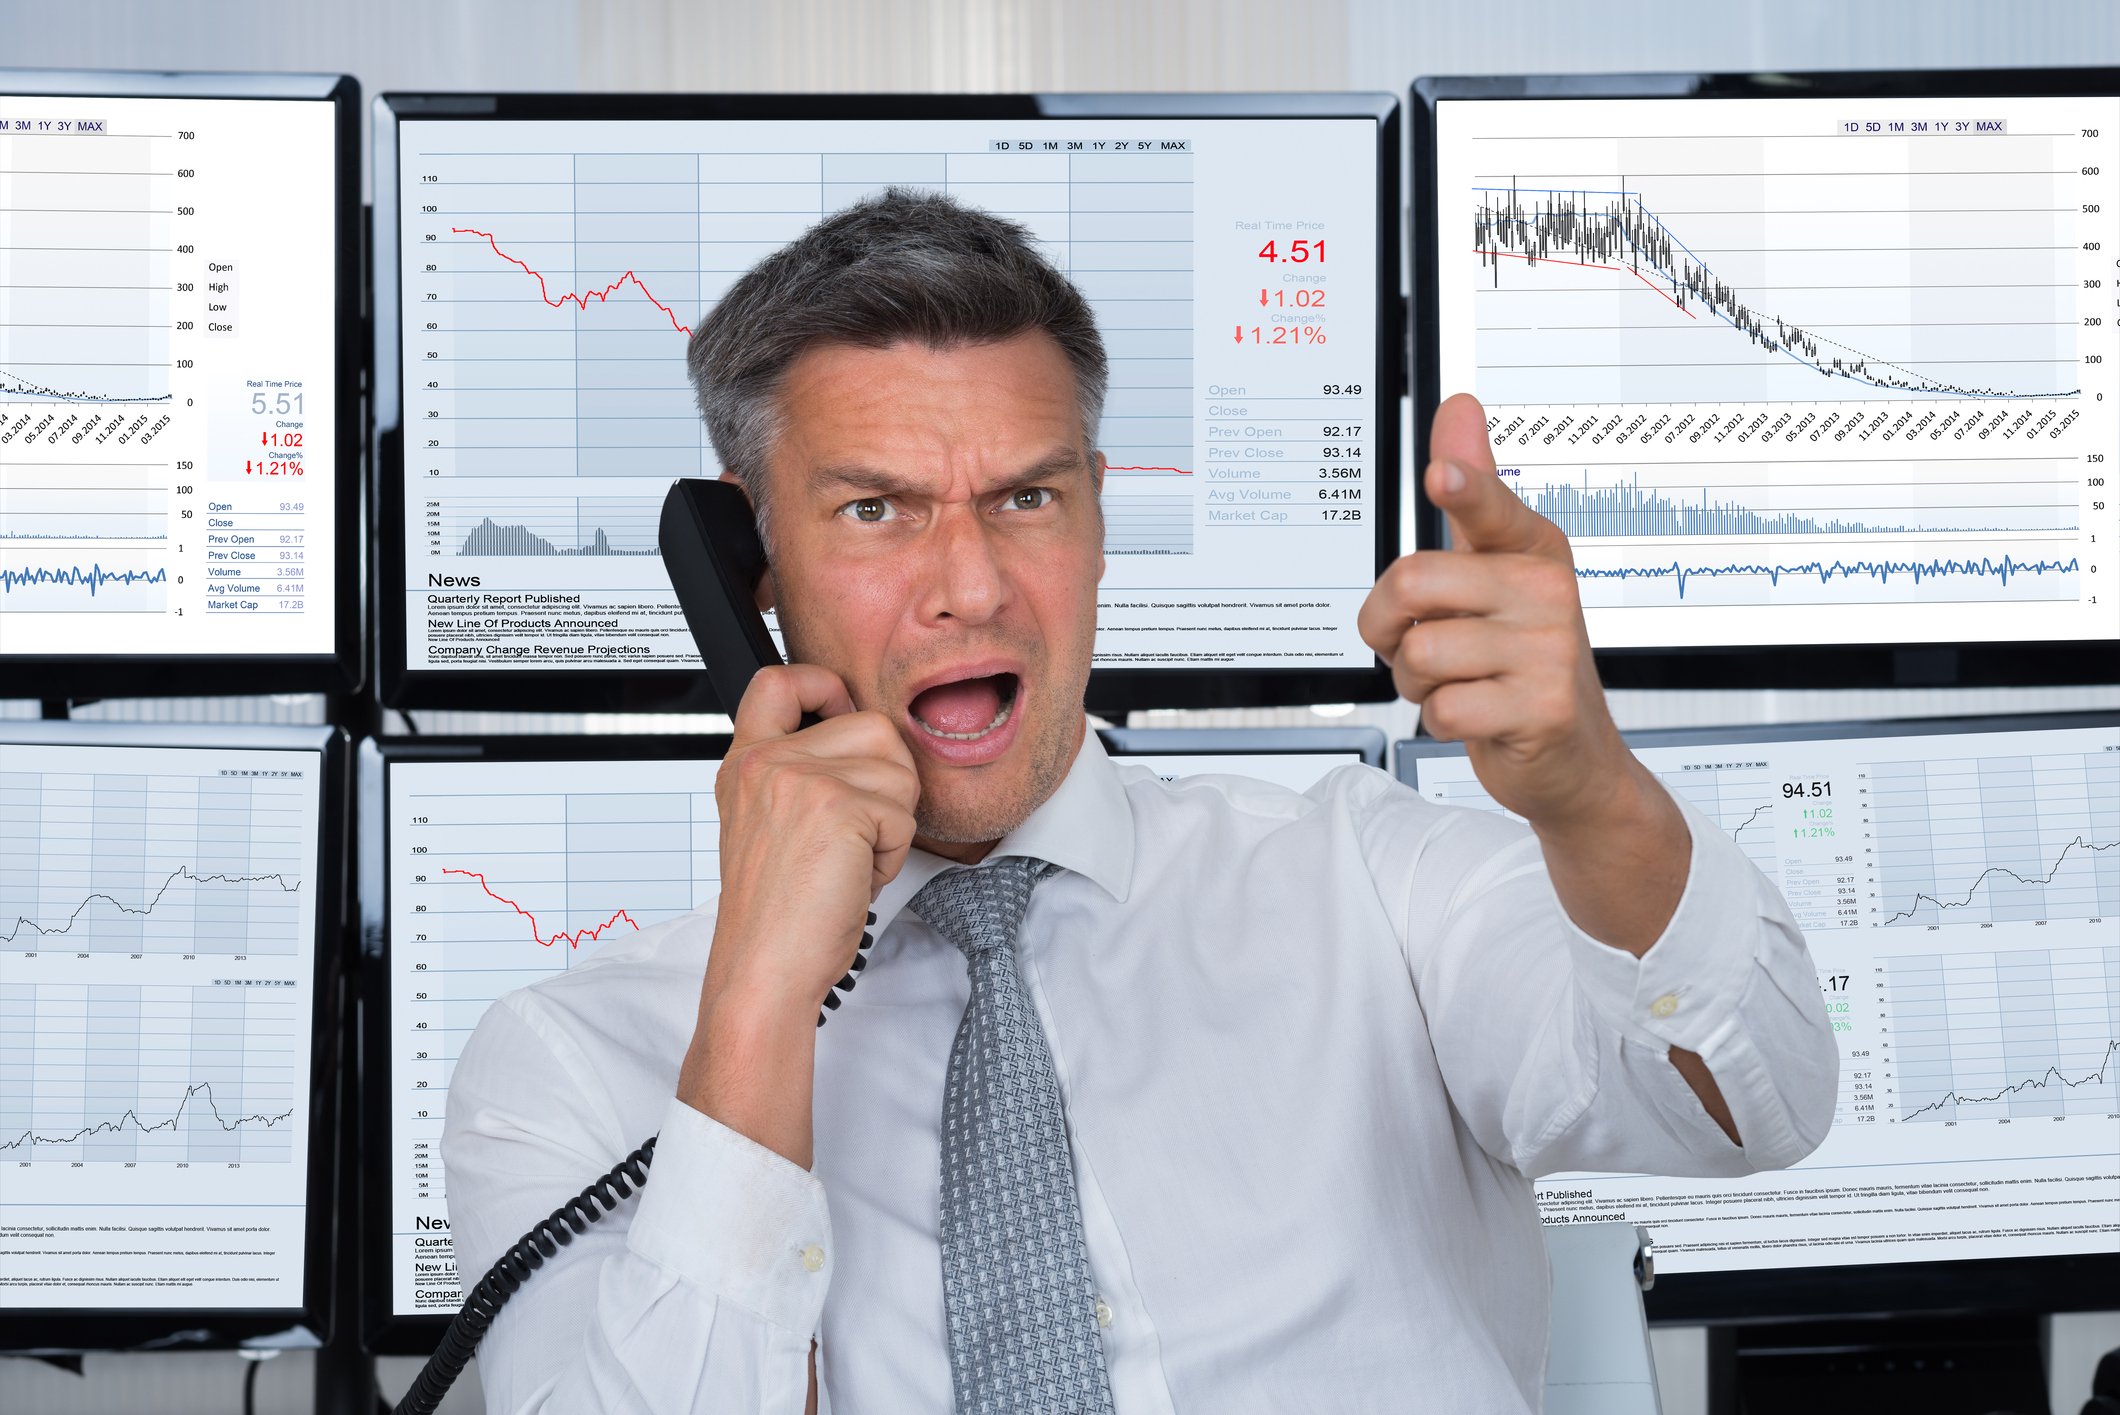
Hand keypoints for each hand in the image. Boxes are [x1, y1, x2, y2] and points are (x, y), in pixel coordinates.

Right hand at [678, 663, 918, 1168]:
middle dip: (885, 785)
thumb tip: (871, 742)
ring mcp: (800, 778)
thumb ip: (802, 776)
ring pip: (898, 768)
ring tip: (848, 861)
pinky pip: (903, 813)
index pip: (778, 680)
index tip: (841, 710)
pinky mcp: (837, 805)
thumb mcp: (771, 826)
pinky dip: (892, 853)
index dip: (823, 683)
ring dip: (891, 822)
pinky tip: (853, 877)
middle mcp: (768, 761)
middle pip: (874, 726)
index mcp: (747, 763)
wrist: (764, 969)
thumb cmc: (777, 916)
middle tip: (852, 839)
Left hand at [1358, 392, 1636, 829]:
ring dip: (1414, 681)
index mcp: (1531, 549)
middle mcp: (1545, 592)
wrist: (1575, 758)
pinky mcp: (1541, 710)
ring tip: (1457, 682)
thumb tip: (1460, 408)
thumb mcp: (1500, 571)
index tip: (1443, 473)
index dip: (1463, 486)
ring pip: (1419, 654)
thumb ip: (1475, 496)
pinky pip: (1442, 709)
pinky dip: (1439, 720)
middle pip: (1412, 583)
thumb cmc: (1523, 658)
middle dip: (1385, 626)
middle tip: (1412, 643)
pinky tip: (1476, 714)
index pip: (1492, 506)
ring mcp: (1549, 652)